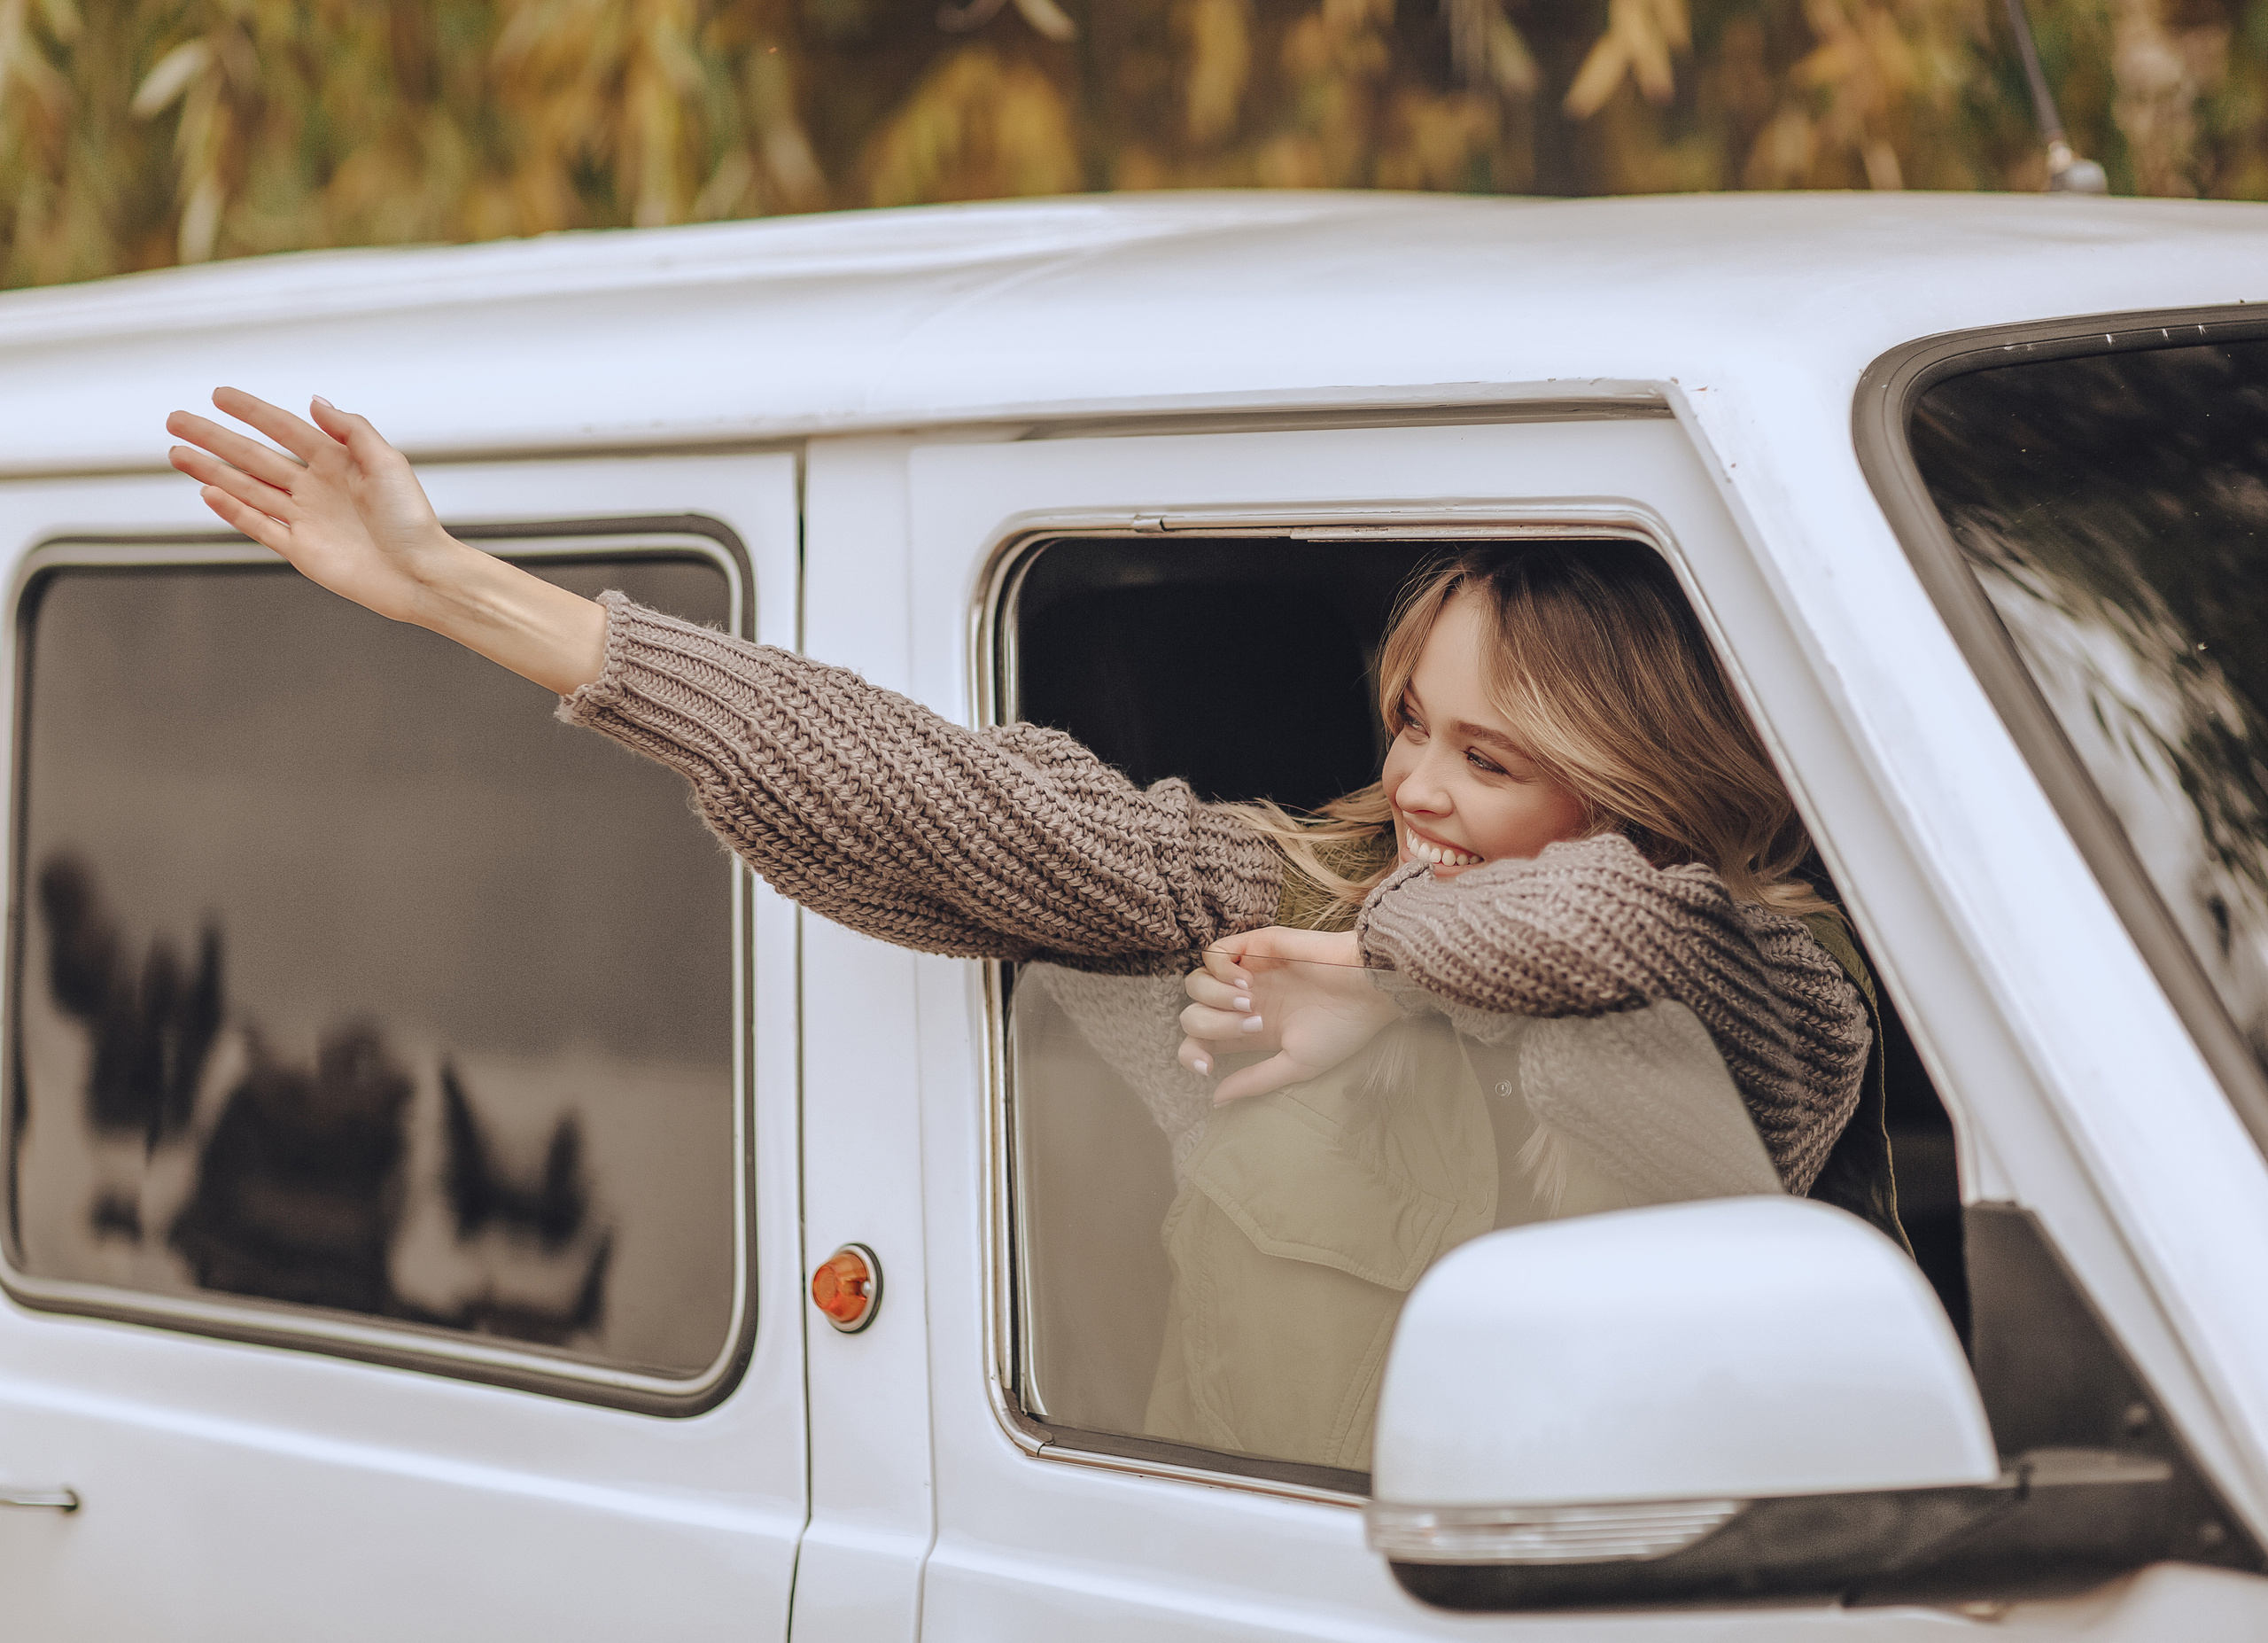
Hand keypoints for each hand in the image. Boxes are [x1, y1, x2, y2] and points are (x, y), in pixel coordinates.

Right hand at [168, 387, 461, 624]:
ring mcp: (305, 518)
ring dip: (211, 470)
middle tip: (176, 420)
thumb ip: (351, 430)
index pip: (284, 428)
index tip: (220, 394)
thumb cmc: (413, 521)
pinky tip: (208, 491)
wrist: (421, 574)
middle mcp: (316, 488)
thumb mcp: (388, 463)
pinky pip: (258, 525)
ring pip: (247, 488)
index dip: (251, 411)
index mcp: (337, 463)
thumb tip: (316, 401)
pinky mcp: (300, 549)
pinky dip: (232, 510)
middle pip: (253, 456)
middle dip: (213, 438)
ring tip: (176, 452)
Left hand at [1176, 926, 1401, 1103]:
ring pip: (1196, 983)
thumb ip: (1255, 1080)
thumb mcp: (1298, 1064)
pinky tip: (1247, 981)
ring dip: (1214, 997)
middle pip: (1193, 1014)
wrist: (1368, 987)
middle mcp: (1245, 1001)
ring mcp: (1248, 972)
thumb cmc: (1343, 1028)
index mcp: (1252, 1031)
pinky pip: (1214, 953)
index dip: (1192, 1054)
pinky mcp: (1256, 945)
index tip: (1208, 1067)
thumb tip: (1216, 1098)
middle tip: (1252, 1025)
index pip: (1202, 1041)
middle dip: (1213, 1025)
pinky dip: (1220, 970)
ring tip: (1250, 1001)